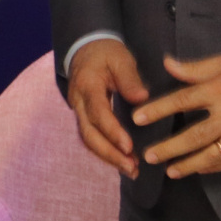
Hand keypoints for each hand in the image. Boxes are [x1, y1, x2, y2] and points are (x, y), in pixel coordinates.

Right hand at [67, 37, 149, 179]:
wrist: (85, 49)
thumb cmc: (106, 53)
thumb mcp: (120, 58)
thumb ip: (130, 78)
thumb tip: (142, 99)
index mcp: (87, 85)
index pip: (98, 112)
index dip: (112, 131)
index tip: (129, 147)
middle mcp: (78, 102)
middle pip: (89, 134)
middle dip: (109, 153)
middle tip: (132, 168)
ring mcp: (78, 111)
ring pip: (88, 140)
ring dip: (108, 157)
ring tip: (131, 170)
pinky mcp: (84, 117)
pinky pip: (91, 138)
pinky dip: (105, 152)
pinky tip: (122, 162)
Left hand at [133, 46, 220, 178]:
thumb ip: (197, 67)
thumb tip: (168, 64)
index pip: (181, 101)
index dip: (157, 110)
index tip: (137, 118)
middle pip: (193, 136)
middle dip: (169, 148)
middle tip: (148, 155)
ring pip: (212, 154)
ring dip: (189, 164)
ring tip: (170, 171)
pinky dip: (215, 167)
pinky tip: (200, 170)